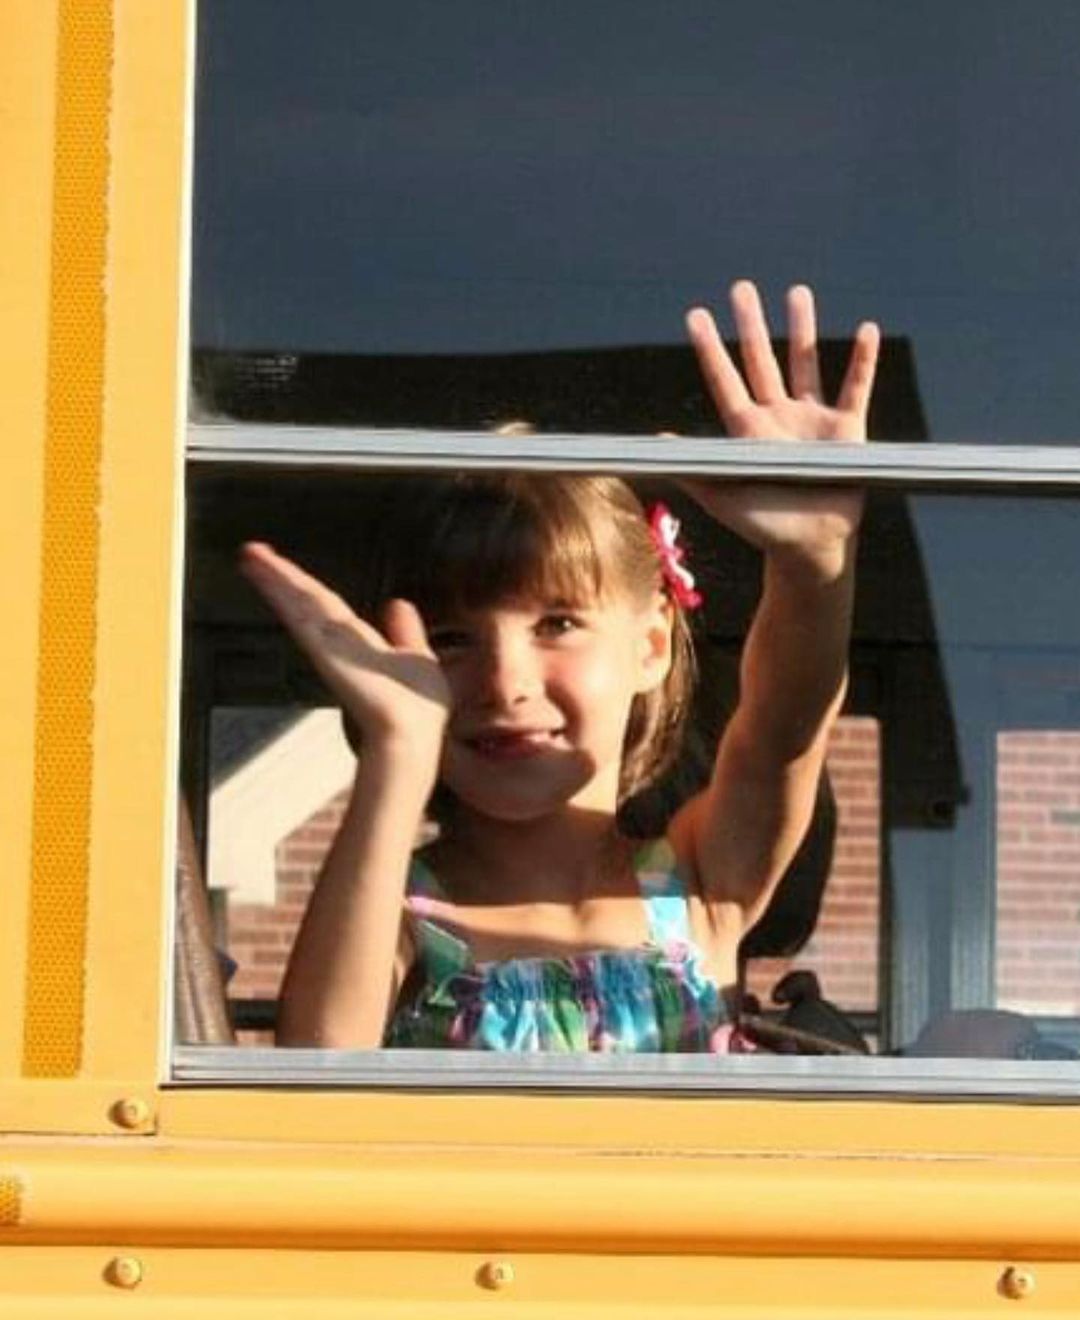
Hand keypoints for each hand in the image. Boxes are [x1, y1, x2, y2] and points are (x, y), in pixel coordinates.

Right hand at [239, 543, 450, 759]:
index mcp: (359, 643)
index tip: (286, 567)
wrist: (412, 735)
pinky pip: (300, 615)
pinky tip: (267, 575)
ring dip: (275, 577)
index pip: (327, 606)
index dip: (306, 585)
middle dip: (281, 575)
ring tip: (251, 553)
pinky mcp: (325, 650)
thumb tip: (398, 603)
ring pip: (299, 602)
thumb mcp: (418, 658)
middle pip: (306, 600)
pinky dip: (282, 593)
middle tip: (252, 551)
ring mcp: (329, 647)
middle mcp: (339, 643)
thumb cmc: (418, 711)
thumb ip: (406, 632)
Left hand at [682, 281, 879, 571]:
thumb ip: (694, 468)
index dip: (709, 348)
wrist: (810, 548)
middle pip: (761, 359)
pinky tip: (867, 329)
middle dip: (750, 324)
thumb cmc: (763, 528)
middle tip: (740, 287)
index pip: (724, 380)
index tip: (694, 315)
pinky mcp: (847, 429)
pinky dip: (864, 359)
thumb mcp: (723, 498)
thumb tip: (657, 444)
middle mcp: (777, 417)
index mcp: (746, 431)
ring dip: (802, 328)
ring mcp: (812, 420)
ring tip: (797, 292)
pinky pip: (857, 387)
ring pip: (806, 363)